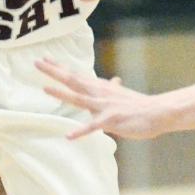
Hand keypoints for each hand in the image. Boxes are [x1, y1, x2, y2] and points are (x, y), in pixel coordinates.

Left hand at [37, 58, 166, 138]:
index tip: (45, 58)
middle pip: (73, 80)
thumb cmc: (139, 105)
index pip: (76, 75)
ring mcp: (104, 106)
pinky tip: (69, 136)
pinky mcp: (110, 120)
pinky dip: (81, 131)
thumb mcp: (123, 94)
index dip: (59, 67)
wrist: (157, 112)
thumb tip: (114, 80)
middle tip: (37, 62)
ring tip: (45, 88)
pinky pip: (93, 126)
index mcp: (100, 87)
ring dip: (62, 93)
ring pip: (79, 98)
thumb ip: (114, 88)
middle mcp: (99, 93)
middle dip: (54, 72)